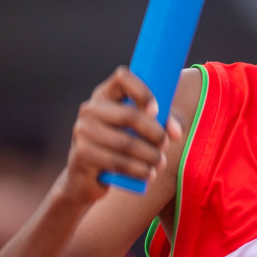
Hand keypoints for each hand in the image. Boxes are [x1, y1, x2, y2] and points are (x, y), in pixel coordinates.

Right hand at [54, 67, 182, 206]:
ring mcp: (82, 130)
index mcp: (105, 95)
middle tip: (165, 145)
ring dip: (150, 156)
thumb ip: (164, 123)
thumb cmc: (120, 148)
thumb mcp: (143, 131)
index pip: (123, 77)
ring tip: (160, 163)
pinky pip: (117, 162)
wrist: (87, 178)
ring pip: (126, 143)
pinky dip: (138, 170)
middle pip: (129, 114)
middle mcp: (90, 109)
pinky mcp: (81, 153)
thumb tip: (175, 132)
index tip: (157, 111)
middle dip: (155, 132)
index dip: (143, 91)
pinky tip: (148, 174)